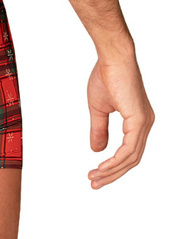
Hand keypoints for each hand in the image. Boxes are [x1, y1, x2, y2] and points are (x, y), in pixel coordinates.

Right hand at [86, 52, 154, 188]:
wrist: (112, 57)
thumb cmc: (106, 75)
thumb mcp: (99, 108)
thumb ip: (99, 129)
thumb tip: (97, 151)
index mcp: (138, 120)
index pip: (129, 151)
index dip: (113, 166)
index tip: (95, 173)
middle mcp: (145, 124)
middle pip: (132, 159)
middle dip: (112, 173)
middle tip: (94, 182)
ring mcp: (144, 123)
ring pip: (131, 158)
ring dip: (112, 170)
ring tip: (94, 176)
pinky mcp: (139, 120)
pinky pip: (129, 149)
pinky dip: (116, 160)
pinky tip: (103, 166)